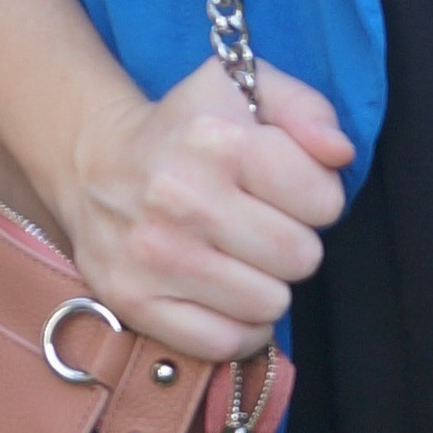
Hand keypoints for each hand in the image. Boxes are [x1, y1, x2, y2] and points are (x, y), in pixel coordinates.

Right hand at [57, 55, 353, 360]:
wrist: (94, 163)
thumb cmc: (188, 129)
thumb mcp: (250, 89)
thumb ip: (309, 108)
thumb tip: (338, 153)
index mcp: (218, 139)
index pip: (323, 202)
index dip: (317, 198)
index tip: (286, 190)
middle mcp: (182, 199)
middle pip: (300, 258)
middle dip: (293, 243)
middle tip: (261, 225)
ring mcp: (154, 256)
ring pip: (269, 304)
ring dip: (266, 285)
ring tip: (239, 256)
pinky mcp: (134, 301)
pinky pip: (225, 343)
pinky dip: (237, 327)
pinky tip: (225, 294)